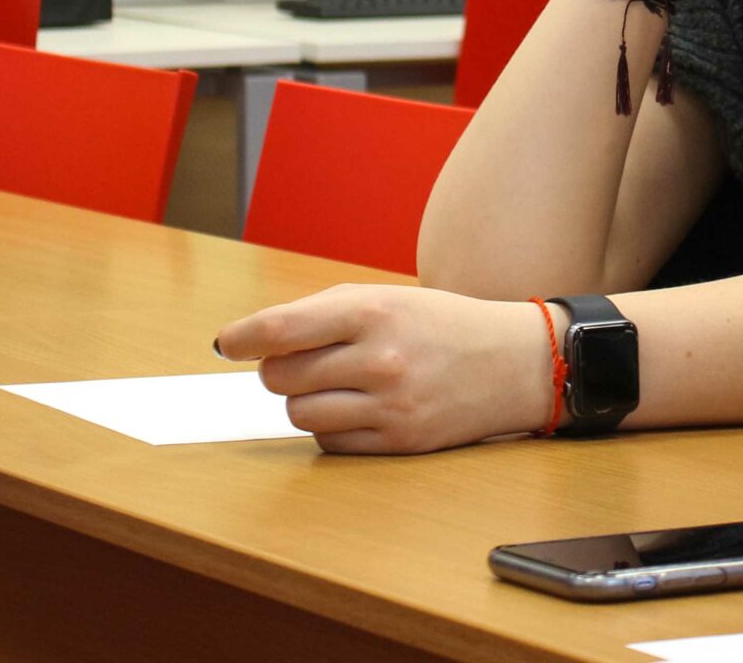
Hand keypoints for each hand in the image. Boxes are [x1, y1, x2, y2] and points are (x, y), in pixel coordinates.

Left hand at [214, 285, 554, 454]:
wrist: (515, 362)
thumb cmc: (442, 325)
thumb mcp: (388, 298)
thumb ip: (322, 313)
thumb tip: (253, 341)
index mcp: (373, 311)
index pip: (282, 329)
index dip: (243, 337)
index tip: (228, 343)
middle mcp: (380, 359)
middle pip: (282, 376)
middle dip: (279, 369)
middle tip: (300, 361)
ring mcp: (390, 405)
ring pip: (300, 414)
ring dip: (303, 400)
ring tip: (332, 384)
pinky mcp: (399, 442)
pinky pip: (330, 443)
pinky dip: (330, 427)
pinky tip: (355, 408)